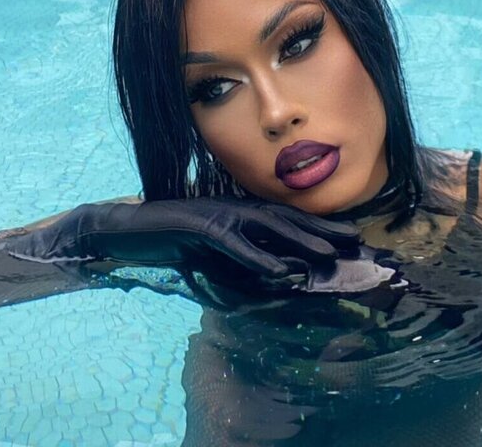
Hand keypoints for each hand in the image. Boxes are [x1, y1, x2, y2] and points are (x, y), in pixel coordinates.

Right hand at [4, 198, 360, 278]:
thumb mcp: (212, 253)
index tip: (350, 239)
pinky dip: (256, 258)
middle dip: (323, 230)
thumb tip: (279, 274)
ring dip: (301, 240)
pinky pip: (232, 244)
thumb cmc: (169, 242)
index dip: (318, 228)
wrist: (124, 230)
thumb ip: (243, 259)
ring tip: (330, 254)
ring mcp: (216, 214)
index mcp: (239, 212)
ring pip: (267, 226)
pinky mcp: (198, 226)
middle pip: (287, 219)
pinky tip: (278, 270)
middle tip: (357, 242)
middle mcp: (233, 208)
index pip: (286, 220)